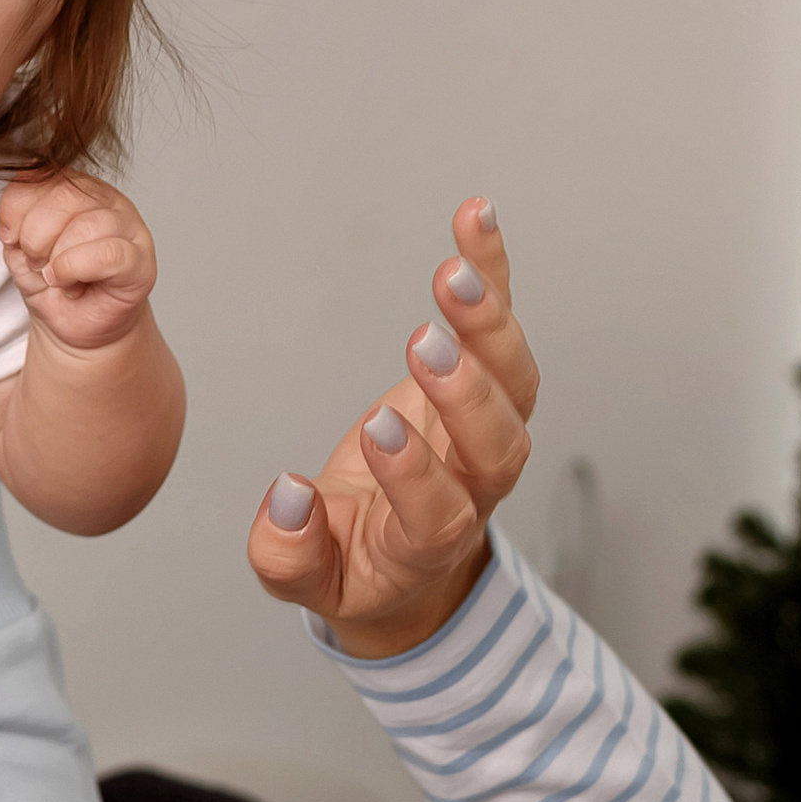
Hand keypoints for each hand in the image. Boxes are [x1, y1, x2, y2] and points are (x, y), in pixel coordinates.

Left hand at [0, 171, 157, 353]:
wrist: (73, 327)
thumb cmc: (51, 283)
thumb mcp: (19, 247)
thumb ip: (16, 221)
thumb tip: (16, 216)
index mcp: (74, 186)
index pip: (40, 174)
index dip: (15, 208)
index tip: (10, 239)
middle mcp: (105, 198)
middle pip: (65, 195)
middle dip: (35, 236)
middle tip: (34, 262)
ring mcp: (128, 226)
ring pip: (86, 225)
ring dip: (57, 258)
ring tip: (54, 277)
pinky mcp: (141, 259)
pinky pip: (108, 253)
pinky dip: (76, 269)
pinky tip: (68, 283)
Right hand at [248, 199, 534, 656]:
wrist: (407, 558)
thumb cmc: (355, 562)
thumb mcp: (310, 583)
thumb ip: (288, 556)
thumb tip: (286, 497)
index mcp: (429, 542)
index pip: (439, 511)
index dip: (413, 472)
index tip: (376, 429)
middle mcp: (475, 486)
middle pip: (498, 444)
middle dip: (465, 393)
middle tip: (424, 346)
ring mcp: (488, 431)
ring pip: (514, 383)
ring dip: (489, 325)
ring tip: (454, 272)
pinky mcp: (484, 382)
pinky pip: (498, 324)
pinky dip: (494, 271)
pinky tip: (475, 219)